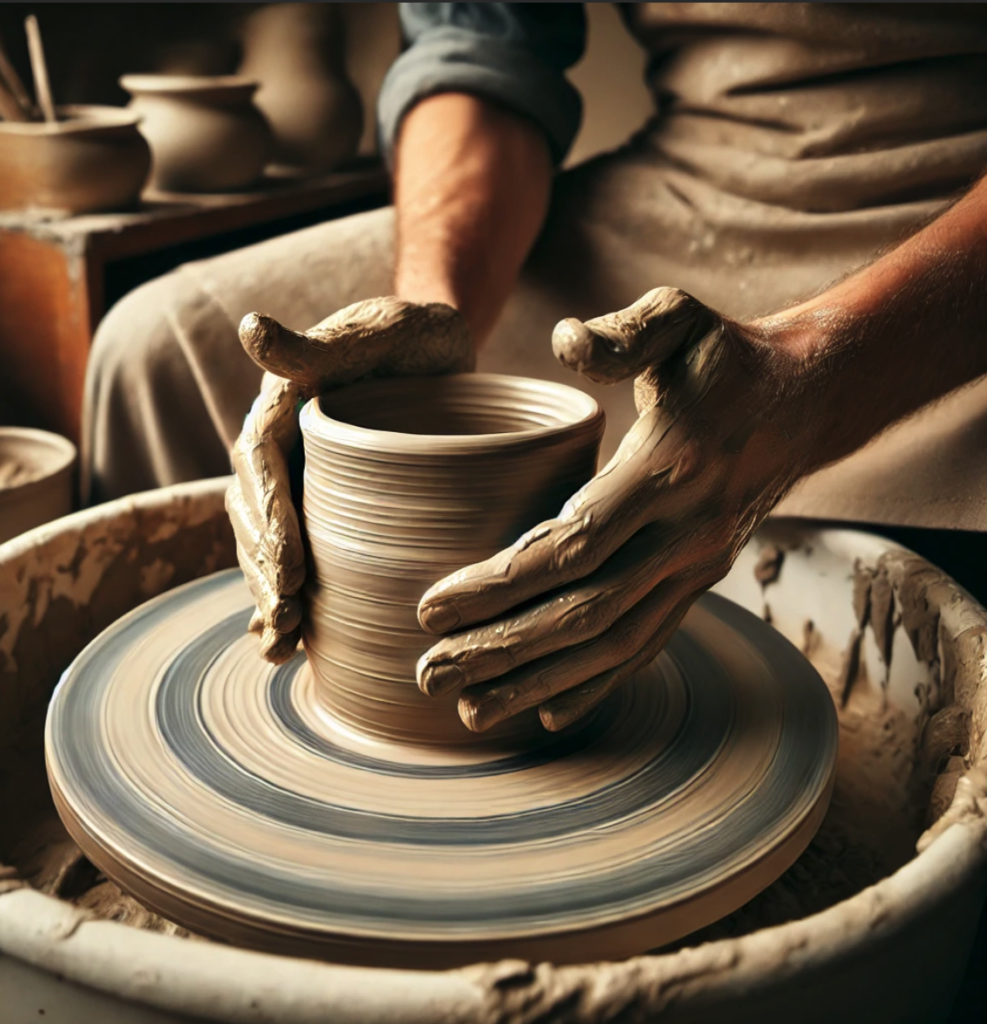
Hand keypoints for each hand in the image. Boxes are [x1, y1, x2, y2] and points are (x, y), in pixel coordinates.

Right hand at [227, 296, 473, 661]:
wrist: (435, 352)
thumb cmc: (405, 338)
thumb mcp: (369, 334)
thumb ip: (312, 346)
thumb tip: (250, 329)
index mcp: (282, 408)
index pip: (261, 465)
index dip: (270, 518)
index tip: (289, 567)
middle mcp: (281, 450)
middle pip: (255, 516)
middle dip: (265, 571)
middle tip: (286, 617)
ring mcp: (301, 482)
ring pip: (267, 545)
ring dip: (268, 595)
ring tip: (280, 643)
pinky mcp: (324, 508)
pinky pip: (294, 554)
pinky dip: (285, 598)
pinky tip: (285, 644)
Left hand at [416, 286, 814, 733]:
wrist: (803, 404)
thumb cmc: (725, 359)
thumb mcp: (681, 319)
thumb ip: (625, 332)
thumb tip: (562, 339)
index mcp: (668, 470)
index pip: (572, 546)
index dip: (499, 585)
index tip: (431, 607)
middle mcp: (685, 535)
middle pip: (582, 613)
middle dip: (501, 650)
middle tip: (429, 673)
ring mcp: (696, 569)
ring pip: (612, 646)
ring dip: (539, 683)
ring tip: (470, 711)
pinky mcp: (698, 584)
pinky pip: (646, 646)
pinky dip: (597, 685)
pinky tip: (548, 713)